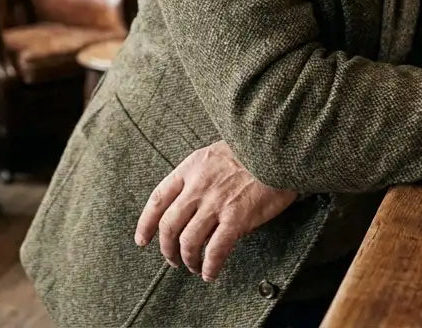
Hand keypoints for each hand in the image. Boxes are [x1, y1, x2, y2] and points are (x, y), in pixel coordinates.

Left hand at [134, 140, 297, 280]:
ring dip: (188, 260)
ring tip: (194, 266)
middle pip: (169, 226)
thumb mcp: (216, 153)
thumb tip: (192, 203)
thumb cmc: (252, 150)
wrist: (278, 148)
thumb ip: (200, 175)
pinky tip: (211, 273)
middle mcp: (199, 186)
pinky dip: (210, 266)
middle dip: (167, 249)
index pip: (158, 199)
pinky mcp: (237, 217)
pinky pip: (216, 250)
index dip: (146, 223)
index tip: (142, 239)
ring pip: (189, 241)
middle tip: (173, 259)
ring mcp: (217, 202)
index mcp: (192, 167)